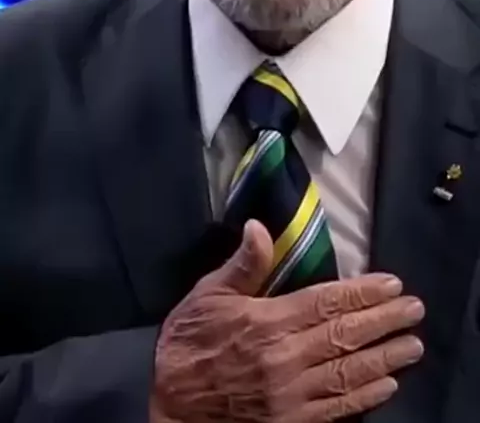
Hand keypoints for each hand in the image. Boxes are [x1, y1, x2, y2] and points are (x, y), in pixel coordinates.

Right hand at [151, 220, 424, 422]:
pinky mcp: (291, 422)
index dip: (362, 292)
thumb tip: (259, 227)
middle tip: (414, 309)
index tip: (391, 283)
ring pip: (348, 372)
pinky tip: (386, 384)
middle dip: (384, 321)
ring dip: (385, 357)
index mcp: (267, 322)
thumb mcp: (207, 296)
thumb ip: (242, 265)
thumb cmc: (189, 344)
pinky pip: (337, 409)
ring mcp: (291, 394)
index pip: (326, 302)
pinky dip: (365, 397)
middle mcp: (285, 358)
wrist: (172, 407)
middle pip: (345, 335)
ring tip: (412, 345)